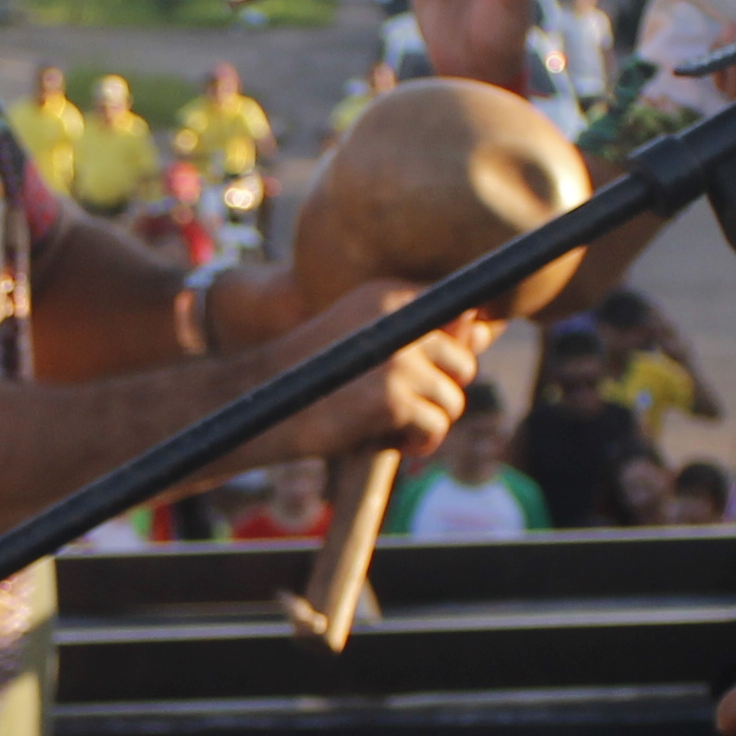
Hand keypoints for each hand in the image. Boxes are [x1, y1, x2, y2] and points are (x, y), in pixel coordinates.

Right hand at [255, 278, 488, 465]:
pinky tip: (379, 439)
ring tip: (382, 424)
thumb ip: (418, 334)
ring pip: (453, 399)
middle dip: (438, 391)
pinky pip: (435, 427)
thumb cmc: (310, 375)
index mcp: (390, 292)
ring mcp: (400, 357)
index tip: (420, 373)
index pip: (460, 314)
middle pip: (464, 361)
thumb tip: (483, 333)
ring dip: (425, 421)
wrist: (252, 400)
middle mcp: (401, 316)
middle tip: (396, 406)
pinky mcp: (394, 397)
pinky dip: (414, 443)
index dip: (449, 353)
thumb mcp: (363, 339)